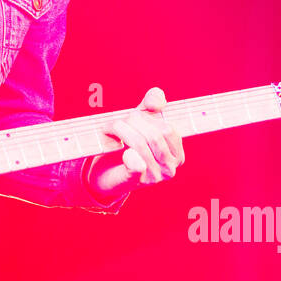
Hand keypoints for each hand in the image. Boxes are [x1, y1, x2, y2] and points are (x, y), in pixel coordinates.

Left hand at [85, 87, 183, 201]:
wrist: (104, 171)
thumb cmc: (125, 144)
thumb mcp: (140, 121)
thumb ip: (151, 104)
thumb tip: (157, 99)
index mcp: (176, 152)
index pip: (167, 128)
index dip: (148, 117)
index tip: (132, 114)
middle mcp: (170, 167)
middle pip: (155, 135)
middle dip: (132, 122)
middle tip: (115, 122)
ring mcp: (155, 177)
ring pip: (141, 144)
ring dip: (122, 131)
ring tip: (109, 129)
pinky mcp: (137, 181)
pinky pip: (137, 165)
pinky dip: (129, 155)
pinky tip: (123, 151)